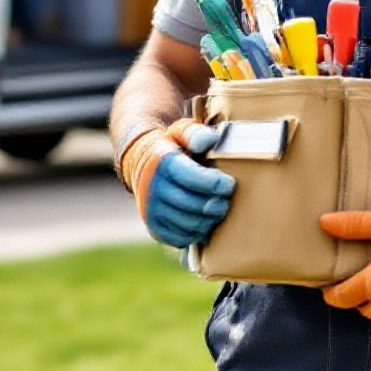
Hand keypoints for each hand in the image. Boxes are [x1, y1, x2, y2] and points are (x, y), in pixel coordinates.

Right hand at [119, 120, 234, 248]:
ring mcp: (151, 210)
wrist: (141, 163)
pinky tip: (204, 222)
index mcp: (162, 163)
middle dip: (215, 204)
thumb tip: (210, 140)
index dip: (215, 183)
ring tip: (218, 210)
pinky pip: (179, 238)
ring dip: (208, 220)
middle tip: (226, 200)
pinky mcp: (154, 228)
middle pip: (192, 204)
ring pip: (188, 224)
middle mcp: (153, 188)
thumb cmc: (172, 147)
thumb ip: (196, 134)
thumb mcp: (181, 132)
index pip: (192, 177)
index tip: (229, 183)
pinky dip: (196, 233)